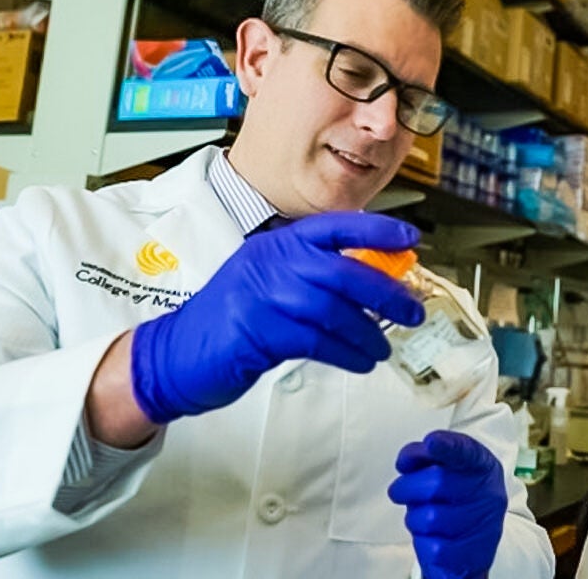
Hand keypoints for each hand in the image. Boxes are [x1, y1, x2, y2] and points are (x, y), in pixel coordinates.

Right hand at [130, 211, 422, 423]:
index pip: (334, 226)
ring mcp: (260, 295)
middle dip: (386, 293)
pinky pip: (315, 340)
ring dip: (367, 332)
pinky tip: (360, 361)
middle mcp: (269, 262)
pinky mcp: (255, 332)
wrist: (174, 353)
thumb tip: (376, 283)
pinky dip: (345, 352)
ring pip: (332, 309)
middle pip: (342, 271)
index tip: (410, 239)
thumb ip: (313, 276)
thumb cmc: (233, 320)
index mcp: (276, 243)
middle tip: (413, 312)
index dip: (376, 230)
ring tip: (384, 347)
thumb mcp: (270, 282)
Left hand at [388, 430, 507, 578]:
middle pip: (437, 481)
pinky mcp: (468, 554)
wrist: (468, 554)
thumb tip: (407, 459)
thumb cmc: (453, 506)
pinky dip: (422, 540)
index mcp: (484, 466)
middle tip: (400, 490)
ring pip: (428, 516)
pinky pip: (429, 544)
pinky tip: (433, 537)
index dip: (447, 445)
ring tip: (423, 517)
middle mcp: (489, 493)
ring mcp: (481, 524)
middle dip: (408, 486)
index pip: (466, 451)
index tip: (431, 442)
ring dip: (414, 517)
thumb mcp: (446, 474)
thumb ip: (428, 459)